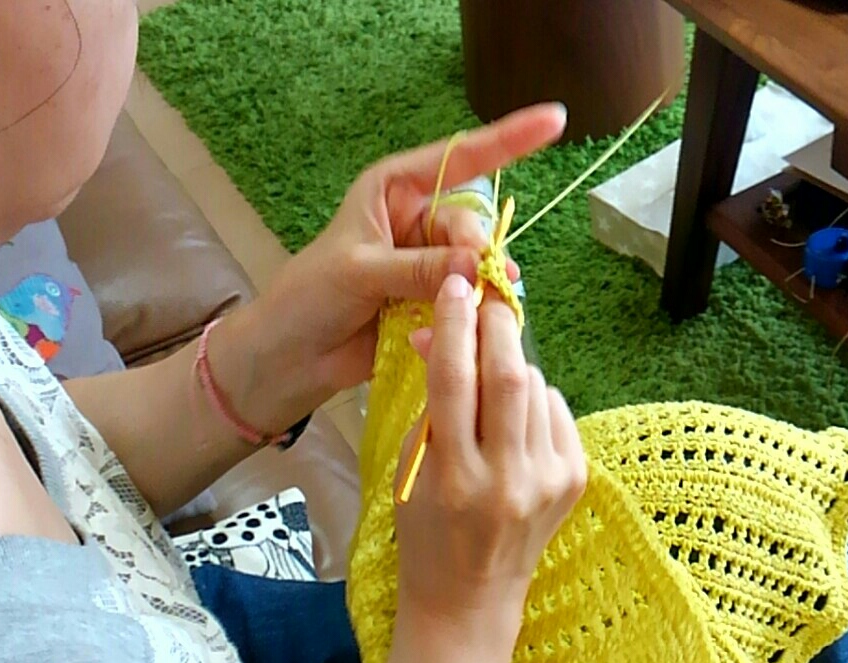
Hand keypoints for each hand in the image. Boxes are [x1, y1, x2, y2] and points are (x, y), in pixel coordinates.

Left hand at [249, 104, 566, 397]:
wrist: (291, 357)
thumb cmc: (309, 298)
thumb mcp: (361, 271)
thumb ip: (419, 267)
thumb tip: (476, 266)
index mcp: (394, 189)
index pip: (459, 157)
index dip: (509, 140)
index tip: (555, 121)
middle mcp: (415, 220)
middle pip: (472, 225)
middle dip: (478, 253)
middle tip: (475, 284)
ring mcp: (426, 262)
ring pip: (475, 265)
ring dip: (478, 288)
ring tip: (472, 311)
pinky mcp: (432, 302)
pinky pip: (469, 299)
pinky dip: (471, 313)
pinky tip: (465, 329)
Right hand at [394, 274, 586, 642]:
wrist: (469, 599)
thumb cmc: (426, 531)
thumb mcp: (411, 467)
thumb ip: (432, 401)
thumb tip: (442, 331)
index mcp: (453, 477)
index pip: (455, 380)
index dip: (455, 324)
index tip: (456, 286)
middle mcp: (505, 480)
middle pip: (511, 375)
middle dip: (498, 328)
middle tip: (485, 306)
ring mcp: (547, 483)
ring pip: (537, 388)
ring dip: (513, 370)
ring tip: (490, 388)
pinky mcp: (574, 483)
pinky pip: (557, 412)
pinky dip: (536, 402)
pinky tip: (515, 424)